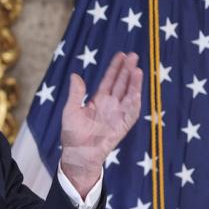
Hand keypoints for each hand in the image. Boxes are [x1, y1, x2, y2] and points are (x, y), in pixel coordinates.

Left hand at [60, 52, 141, 197]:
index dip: (115, 68)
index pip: (109, 80)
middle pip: (122, 84)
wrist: (78, 153)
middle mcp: (111, 105)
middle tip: (133, 55)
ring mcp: (118, 115)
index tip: (120, 55)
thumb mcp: (71, 110)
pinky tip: (136, 91)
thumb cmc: (72, 134)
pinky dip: (134, 102)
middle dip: (128, 70)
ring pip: (129, 95)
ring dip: (134, 83)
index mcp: (99, 101)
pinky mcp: (122, 125)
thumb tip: (75, 75)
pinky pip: (131, 112)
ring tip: (137, 69)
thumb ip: (76, 93)